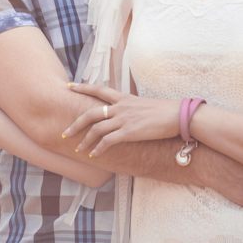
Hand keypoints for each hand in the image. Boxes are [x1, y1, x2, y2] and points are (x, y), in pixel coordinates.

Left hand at [65, 82, 179, 154]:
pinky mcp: (129, 132)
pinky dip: (98, 149)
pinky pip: (108, 141)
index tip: (69, 86)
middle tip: (65, 132)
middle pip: (90, 113)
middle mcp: (121, 107)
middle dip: (75, 124)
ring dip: (84, 140)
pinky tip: (94, 155)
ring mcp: (124, 119)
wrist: (177, 115)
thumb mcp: (144, 104)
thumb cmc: (165, 111)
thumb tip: (127, 114)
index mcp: (124, 98)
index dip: (82, 87)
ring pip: (96, 129)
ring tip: (78, 149)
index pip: (98, 89)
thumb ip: (131, 108)